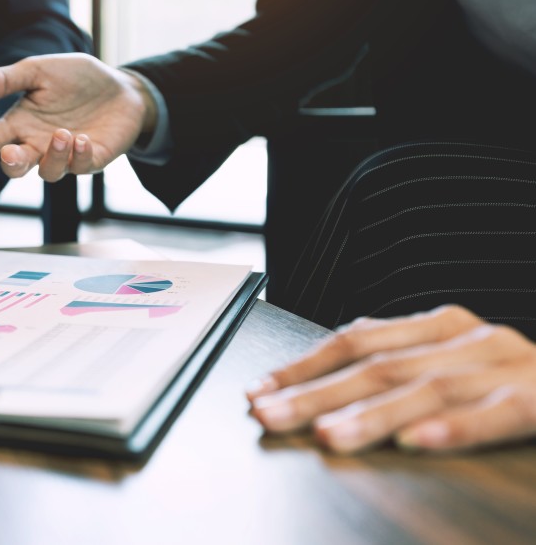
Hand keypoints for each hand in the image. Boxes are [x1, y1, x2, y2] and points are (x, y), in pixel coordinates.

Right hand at [0, 53, 156, 180]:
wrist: (121, 87)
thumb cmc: (75, 79)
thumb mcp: (38, 71)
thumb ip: (5, 81)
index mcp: (20, 123)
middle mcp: (37, 144)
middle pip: (15, 166)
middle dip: (11, 163)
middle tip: (11, 153)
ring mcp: (64, 156)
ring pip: (48, 172)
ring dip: (53, 156)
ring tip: (63, 134)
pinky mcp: (90, 161)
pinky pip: (80, 168)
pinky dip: (79, 155)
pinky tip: (83, 138)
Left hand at [246, 305, 535, 452]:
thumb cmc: (516, 378)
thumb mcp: (455, 362)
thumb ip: (401, 364)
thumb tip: (320, 384)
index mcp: (440, 326)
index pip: (356, 340)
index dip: (304, 366)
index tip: (258, 391)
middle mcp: (467, 339)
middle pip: (378, 366)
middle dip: (316, 393)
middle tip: (269, 416)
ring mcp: (507, 366)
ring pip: (428, 390)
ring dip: (372, 415)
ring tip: (328, 437)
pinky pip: (496, 415)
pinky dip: (455, 428)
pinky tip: (418, 442)